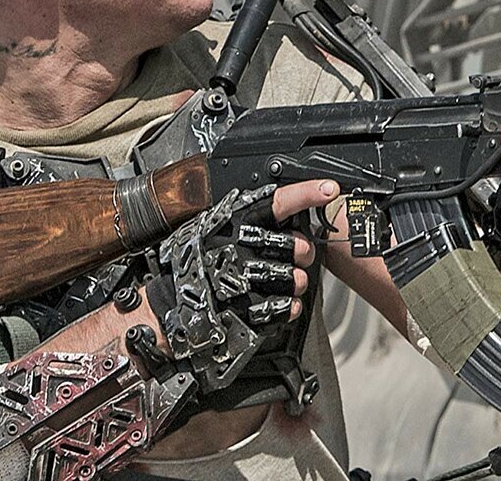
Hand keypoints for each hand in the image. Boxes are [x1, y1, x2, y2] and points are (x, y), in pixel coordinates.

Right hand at [148, 181, 340, 392]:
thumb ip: (255, 217)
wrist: (172, 304)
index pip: (277, 202)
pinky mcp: (246, 312)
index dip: (305, 193)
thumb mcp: (220, 226)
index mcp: (234, 222)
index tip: (329, 188)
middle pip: (296, 245)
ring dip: (297, 281)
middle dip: (304, 251)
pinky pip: (285, 307)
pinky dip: (288, 306)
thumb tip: (296, 206)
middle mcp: (239, 248)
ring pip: (295, 278)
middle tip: (298, 255)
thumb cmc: (199, 260)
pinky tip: (277, 300)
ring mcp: (242, 281)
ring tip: (283, 281)